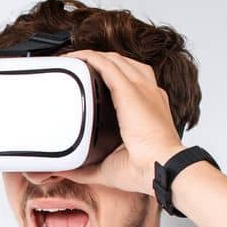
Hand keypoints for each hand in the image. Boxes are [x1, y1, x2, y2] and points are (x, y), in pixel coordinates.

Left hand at [61, 49, 184, 194]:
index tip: (90, 81)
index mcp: (149, 108)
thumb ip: (85, 167)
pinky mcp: (130, 90)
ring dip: (92, 56)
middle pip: (122, 65)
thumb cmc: (146, 169)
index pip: (130, 81)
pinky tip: (75, 58)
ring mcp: (141, 88)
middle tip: (74, 67)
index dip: (109, 75)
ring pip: (113, 60)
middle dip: (98, 61)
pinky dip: (89, 58)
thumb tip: (64, 169)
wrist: (162, 168)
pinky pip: (106, 64)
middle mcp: (148, 93)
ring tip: (71, 59)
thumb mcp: (109, 166)